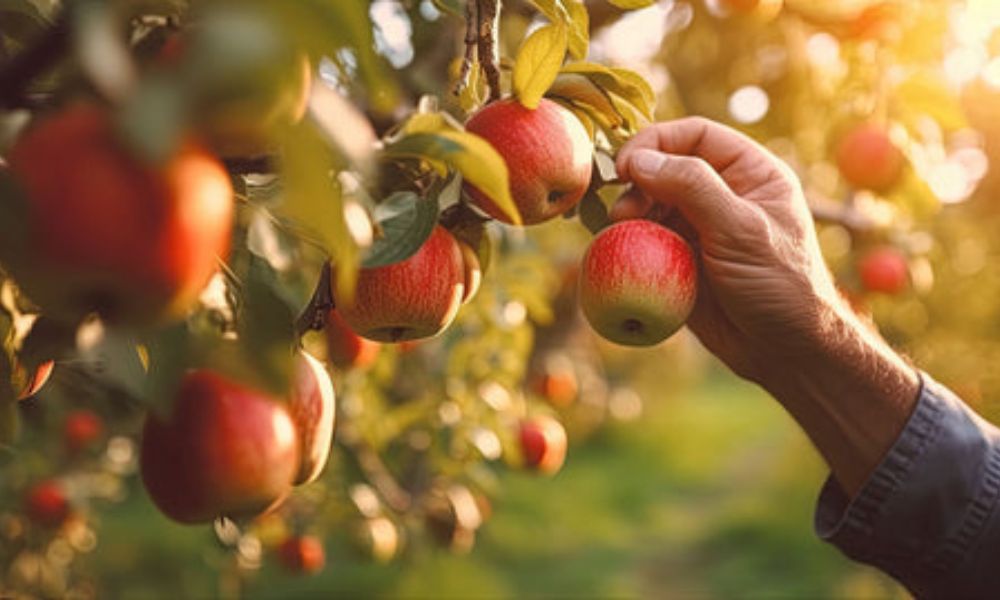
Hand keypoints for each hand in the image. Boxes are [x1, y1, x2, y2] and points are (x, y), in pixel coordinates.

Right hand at [614, 117, 838, 382]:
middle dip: (637, 184)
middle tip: (623, 211)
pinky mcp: (681, 261)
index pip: (695, 136)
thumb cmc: (779, 285)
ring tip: (620, 232)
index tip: (625, 165)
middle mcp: (723, 194)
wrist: (786, 352)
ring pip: (650, 205)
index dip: (655, 142)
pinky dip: (630, 242)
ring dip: (630, 214)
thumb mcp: (740, 229)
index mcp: (750, 173)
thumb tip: (639, 159)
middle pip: (665, 168)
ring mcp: (700, 228)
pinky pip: (647, 240)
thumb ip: (692, 187)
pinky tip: (620, 252)